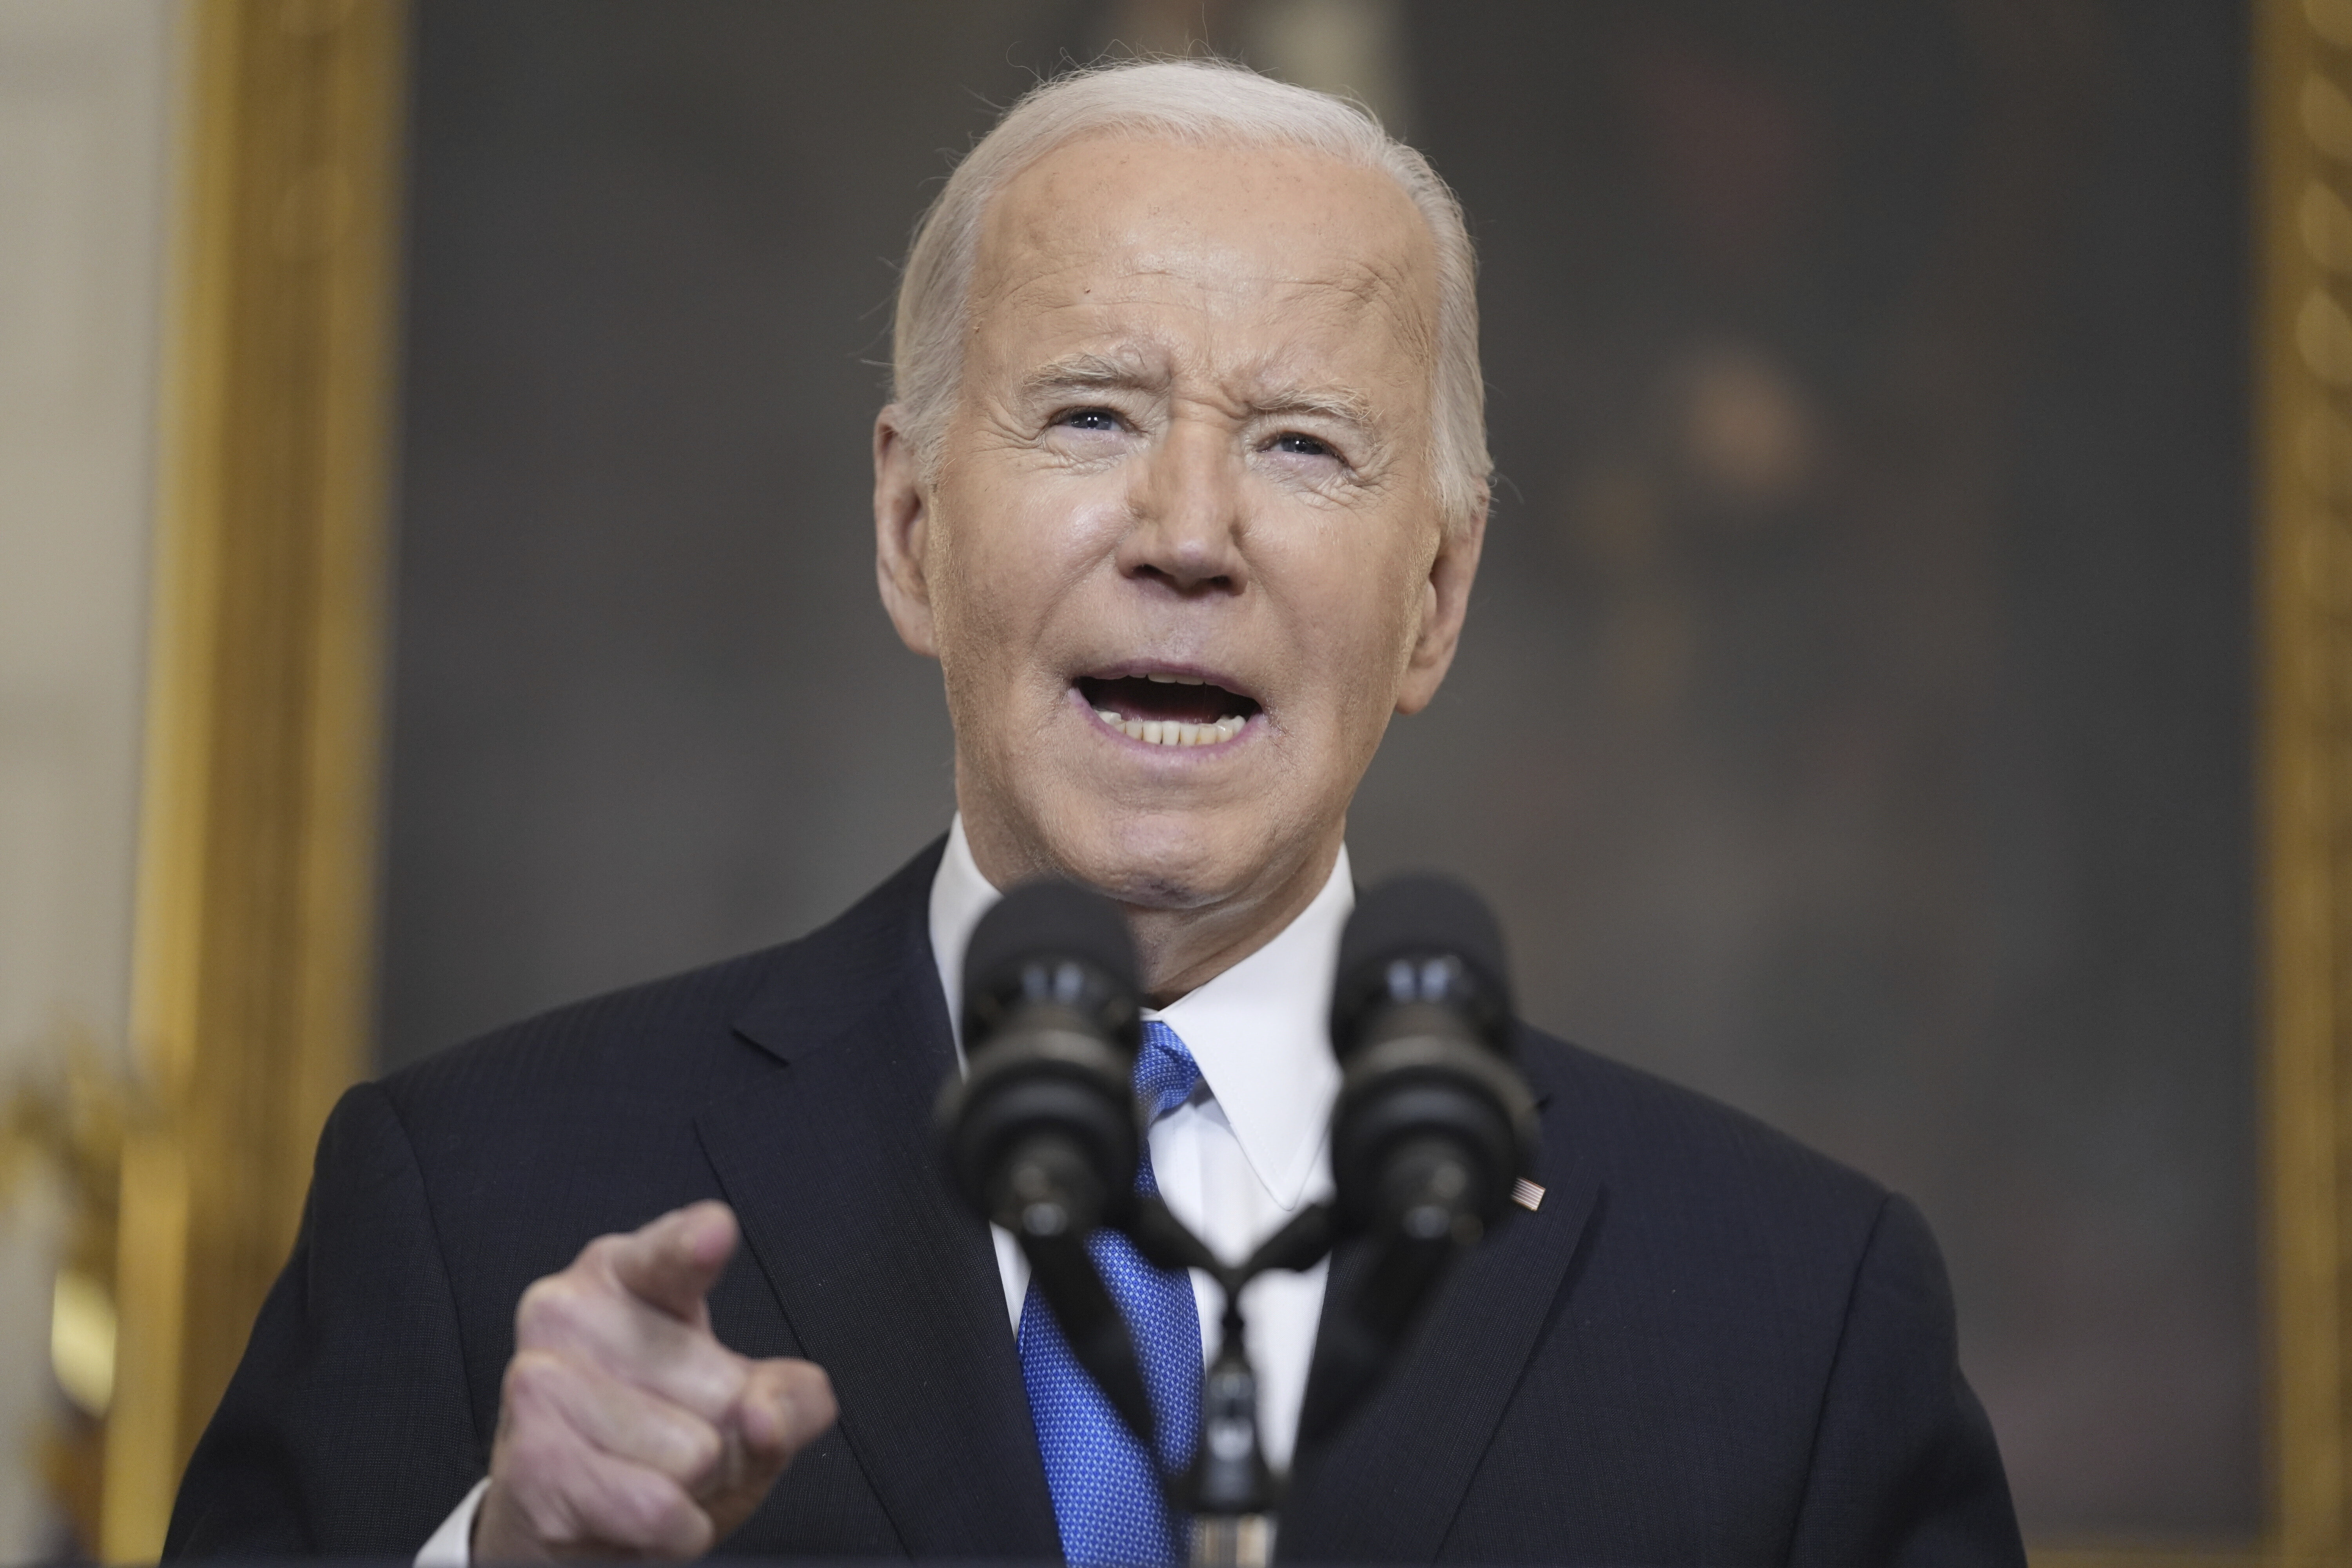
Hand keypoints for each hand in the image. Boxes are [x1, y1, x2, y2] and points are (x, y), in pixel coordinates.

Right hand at [474, 1201, 836, 1559]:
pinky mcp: (531, 1458)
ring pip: (694, 1455)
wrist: (565, 1521)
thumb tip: (766, 1416)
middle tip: (671, 1447)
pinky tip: (634, 1517)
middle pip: (726, 1393)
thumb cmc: (658, 1447)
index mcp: (629, 1273)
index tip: (713, 1233)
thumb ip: (790, 1401)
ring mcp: (540, 1380)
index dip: (695, 1246)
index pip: (672, 1253)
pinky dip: (670, 1531)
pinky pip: (656, 1508)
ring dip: (690, 1491)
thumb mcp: (746, 1412)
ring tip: (645, 1478)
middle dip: (722, 1442)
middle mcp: (571, 1310)